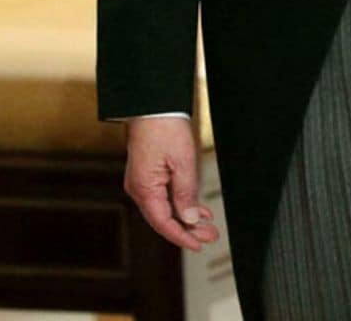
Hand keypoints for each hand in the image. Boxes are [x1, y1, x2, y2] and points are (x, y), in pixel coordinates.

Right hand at [124, 116, 218, 250]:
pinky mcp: (149, 176)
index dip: (182, 236)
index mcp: (144, 188)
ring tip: (208, 226)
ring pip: (166, 209)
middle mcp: (140, 189)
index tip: (198, 245)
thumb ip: (186, 193)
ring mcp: (143, 183)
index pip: (163, 223)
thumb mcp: (182, 162)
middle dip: (188, 230)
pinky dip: (181, 204)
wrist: (153, 106)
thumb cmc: (164, 129)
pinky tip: (197, 210)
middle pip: (164, 219)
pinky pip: (165, 197)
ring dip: (187, 218)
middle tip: (210, 236)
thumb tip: (189, 218)